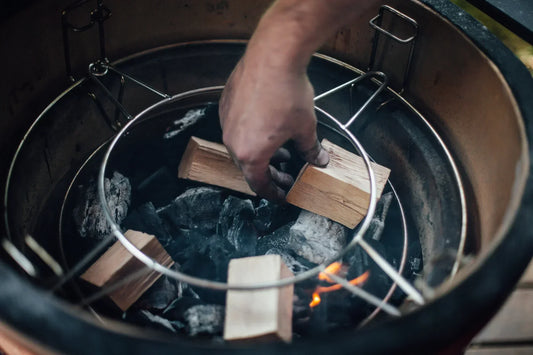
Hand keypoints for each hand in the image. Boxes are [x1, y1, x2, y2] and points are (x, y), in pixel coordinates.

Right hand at [219, 53, 328, 200]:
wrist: (273, 56)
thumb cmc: (287, 93)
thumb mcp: (305, 127)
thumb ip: (310, 149)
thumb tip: (319, 160)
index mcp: (250, 154)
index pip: (259, 184)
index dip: (274, 193)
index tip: (282, 195)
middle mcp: (232, 141)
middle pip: (248, 167)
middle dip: (269, 174)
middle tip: (285, 175)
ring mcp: (226, 121)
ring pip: (241, 147)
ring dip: (260, 153)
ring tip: (280, 150)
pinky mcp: (226, 104)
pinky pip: (236, 127)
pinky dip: (251, 133)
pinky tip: (267, 125)